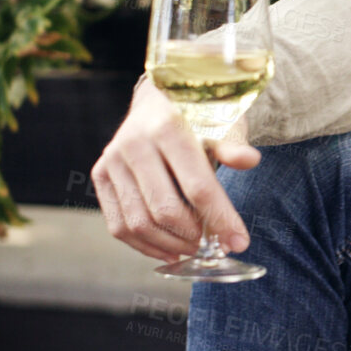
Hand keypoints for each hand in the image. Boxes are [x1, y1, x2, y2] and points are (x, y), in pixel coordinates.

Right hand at [90, 78, 261, 261]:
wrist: (159, 100)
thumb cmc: (198, 116)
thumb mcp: (222, 123)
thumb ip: (232, 146)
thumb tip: (250, 160)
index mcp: (168, 127)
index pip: (198, 186)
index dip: (220, 219)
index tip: (240, 242)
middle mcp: (134, 144)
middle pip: (165, 209)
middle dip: (194, 236)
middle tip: (215, 245)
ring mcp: (113, 160)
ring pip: (138, 223)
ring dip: (170, 244)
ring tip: (194, 248)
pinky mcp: (100, 175)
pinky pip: (118, 225)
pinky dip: (144, 245)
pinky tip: (170, 250)